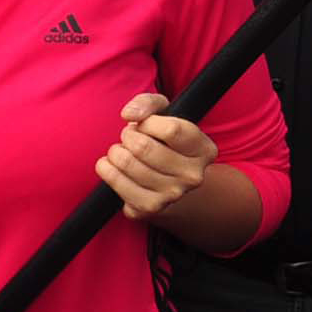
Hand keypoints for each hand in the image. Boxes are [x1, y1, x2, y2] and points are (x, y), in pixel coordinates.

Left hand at [97, 93, 216, 220]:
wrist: (167, 182)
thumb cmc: (164, 142)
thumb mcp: (164, 114)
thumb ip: (148, 103)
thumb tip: (130, 114)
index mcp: (204, 150)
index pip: (171, 130)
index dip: (148, 123)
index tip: (143, 124)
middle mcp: (192, 176)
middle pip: (144, 148)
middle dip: (128, 136)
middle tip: (128, 137)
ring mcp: (172, 195)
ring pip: (128, 164)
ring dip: (115, 151)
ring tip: (120, 151)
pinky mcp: (149, 208)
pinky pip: (117, 183)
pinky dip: (106, 169)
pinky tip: (111, 165)